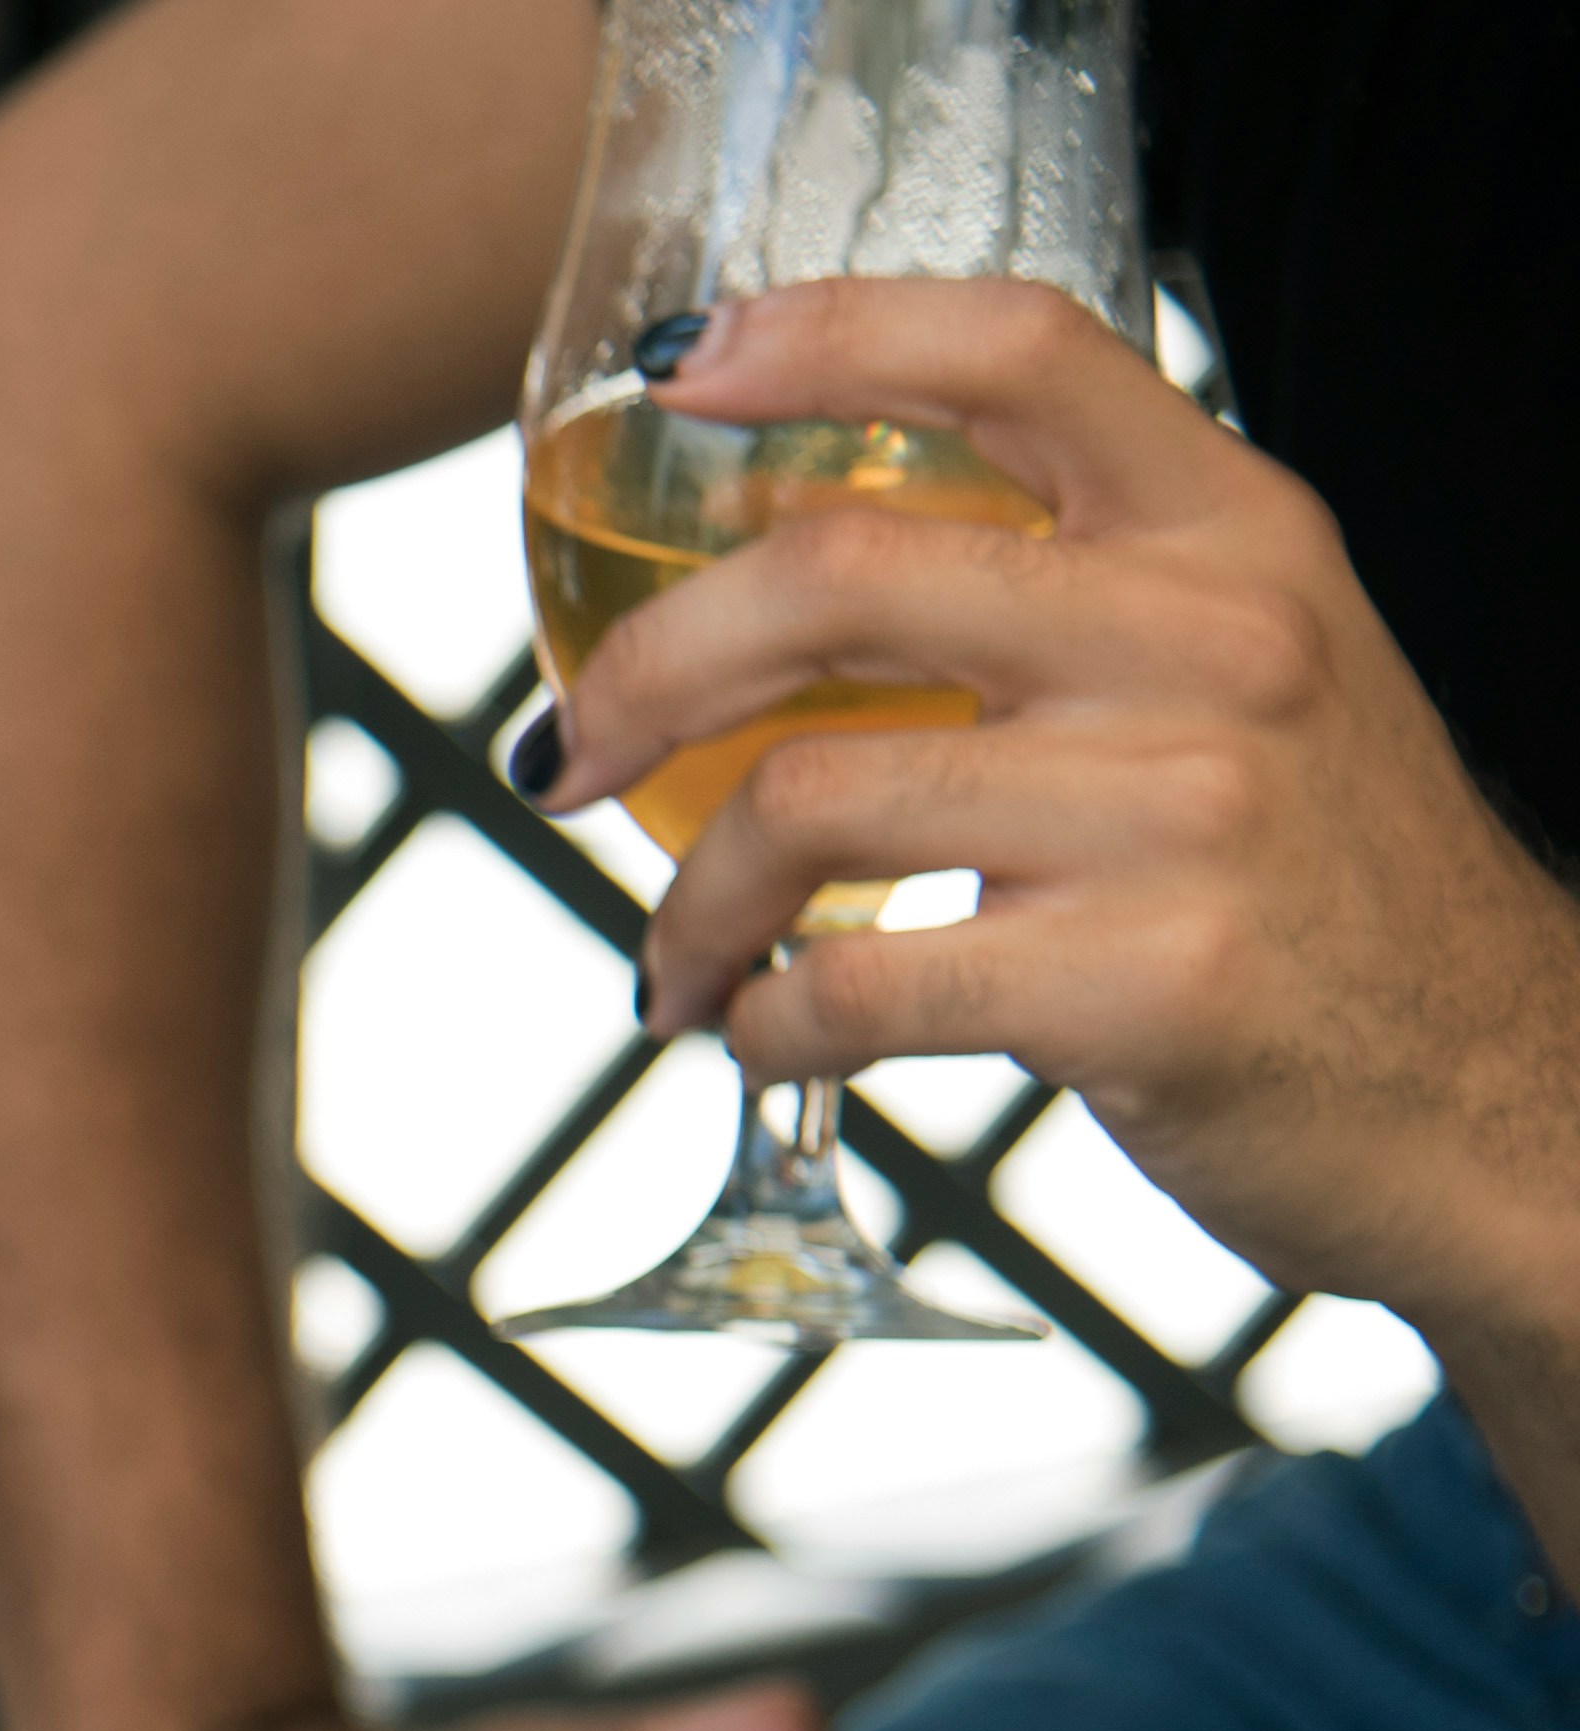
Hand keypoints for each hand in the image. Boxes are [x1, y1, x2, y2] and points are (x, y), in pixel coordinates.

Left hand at [555, 278, 1579, 1366]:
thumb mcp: (1243, 670)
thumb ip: (1070, 597)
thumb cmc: (1313, 877)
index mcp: (1229, 530)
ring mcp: (1187, 811)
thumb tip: (780, 589)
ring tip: (678, 960)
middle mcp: (1216, 639)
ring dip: (689, 901)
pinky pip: (856, 986)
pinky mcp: (1147, 982)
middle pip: (838, 574)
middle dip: (644, 674)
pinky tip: (765, 1037)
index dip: (823, 333)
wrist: (1480, 1080)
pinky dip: (765, 1023)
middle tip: (567, 757)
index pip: (1017, 350)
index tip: (675, 367)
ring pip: (810, 799)